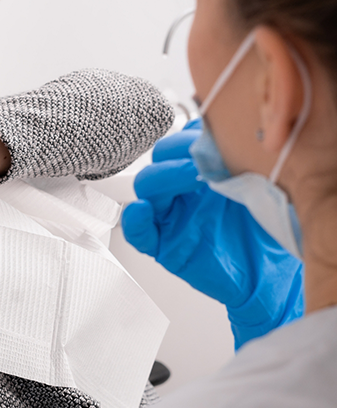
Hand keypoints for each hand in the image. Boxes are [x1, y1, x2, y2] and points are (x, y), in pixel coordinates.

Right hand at [122, 120, 303, 348]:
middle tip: (203, 158)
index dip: (191, 135)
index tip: (214, 135)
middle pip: (159, 160)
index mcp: (202, 172)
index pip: (183, 142)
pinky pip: (138, 233)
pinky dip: (135, 221)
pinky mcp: (164, 246)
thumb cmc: (268, 232)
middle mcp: (183, 191)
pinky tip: (142, 211)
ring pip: (146, 188)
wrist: (272, 275)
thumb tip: (231, 133)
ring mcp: (171, 217)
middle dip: (177, 151)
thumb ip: (241, 161)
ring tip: (189, 177)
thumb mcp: (262, 186)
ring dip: (162, 177)